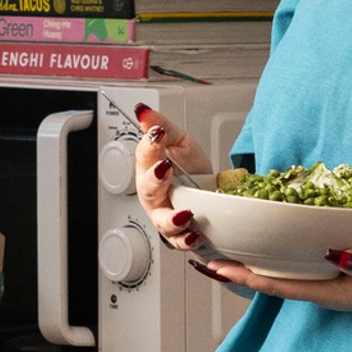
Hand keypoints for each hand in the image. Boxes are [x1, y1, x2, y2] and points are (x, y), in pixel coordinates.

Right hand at [129, 101, 210, 240]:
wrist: (208, 193)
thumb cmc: (189, 168)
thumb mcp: (180, 141)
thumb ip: (162, 126)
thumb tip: (143, 110)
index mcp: (150, 168)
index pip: (144, 154)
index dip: (149, 144)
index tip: (158, 134)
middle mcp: (153, 193)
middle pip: (147, 189)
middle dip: (155, 180)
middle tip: (165, 169)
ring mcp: (164, 214)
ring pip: (161, 220)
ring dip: (171, 219)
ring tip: (185, 213)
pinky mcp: (178, 232)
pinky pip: (179, 240)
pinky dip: (186, 240)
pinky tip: (194, 234)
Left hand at [203, 245, 351, 317]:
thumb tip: (334, 252)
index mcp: (328, 293)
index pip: (277, 286)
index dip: (245, 276)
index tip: (216, 267)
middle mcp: (321, 288)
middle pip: (270, 280)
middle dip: (238, 269)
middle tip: (204, 253)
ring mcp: (329, 278)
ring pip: (282, 271)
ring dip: (254, 260)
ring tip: (225, 246)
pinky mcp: (338, 267)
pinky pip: (299, 261)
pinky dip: (278, 252)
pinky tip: (269, 239)